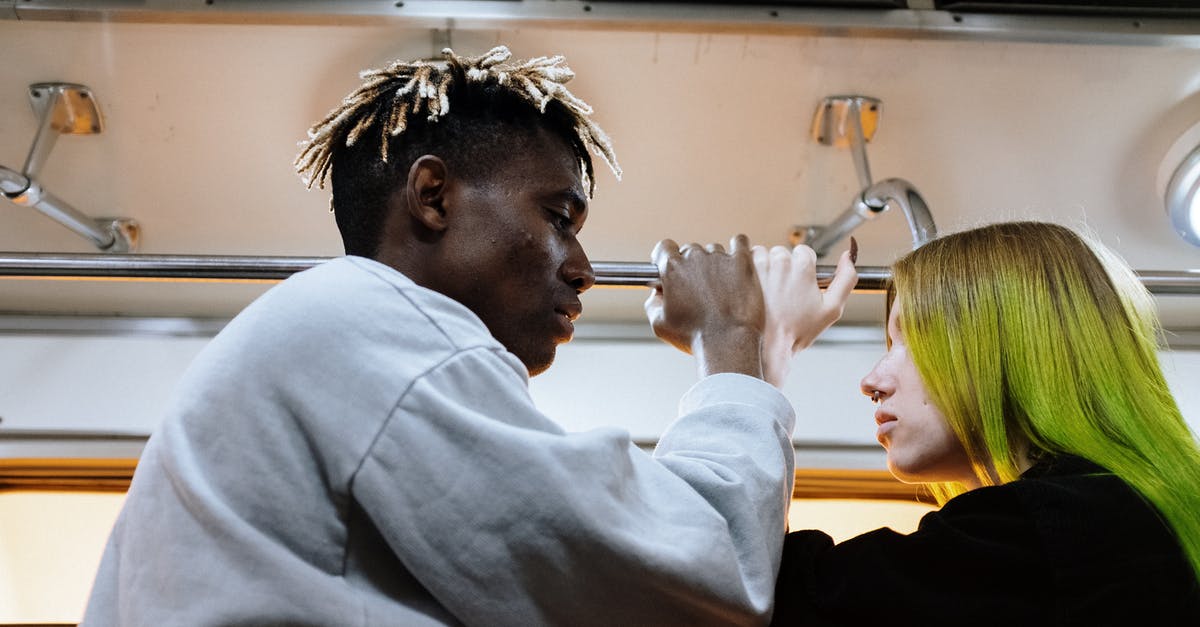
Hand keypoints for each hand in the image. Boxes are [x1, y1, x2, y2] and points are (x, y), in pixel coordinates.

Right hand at [644, 235, 764, 378]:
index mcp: (673, 268)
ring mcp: (720, 258)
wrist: (728, 343)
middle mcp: (695, 257)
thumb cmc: (694, 337)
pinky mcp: (743, 262)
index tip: (670, 265)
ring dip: (715, 262)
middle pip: (690, 250)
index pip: (664, 247)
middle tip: (698, 286)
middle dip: (692, 265)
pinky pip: (739, 242)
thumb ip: (652, 303)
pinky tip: (736, 262)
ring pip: (714, 250)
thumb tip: (657, 293)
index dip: (665, 257)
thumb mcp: (660, 324)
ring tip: (721, 285)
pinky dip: (737, 249)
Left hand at [753, 242, 856, 386]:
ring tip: (765, 293)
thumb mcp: (831, 309)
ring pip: (762, 254)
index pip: (804, 252)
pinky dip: (746, 272)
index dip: (802, 270)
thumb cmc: (797, 331)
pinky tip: (750, 291)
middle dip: (782, 268)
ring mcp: (757, 265)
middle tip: (780, 293)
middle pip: (782, 253)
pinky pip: (742, 261)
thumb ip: (846, 279)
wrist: (766, 346)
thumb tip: (848, 255)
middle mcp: (779, 260)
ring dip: (764, 267)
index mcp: (803, 265)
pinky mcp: (738, 272)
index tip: (797, 286)